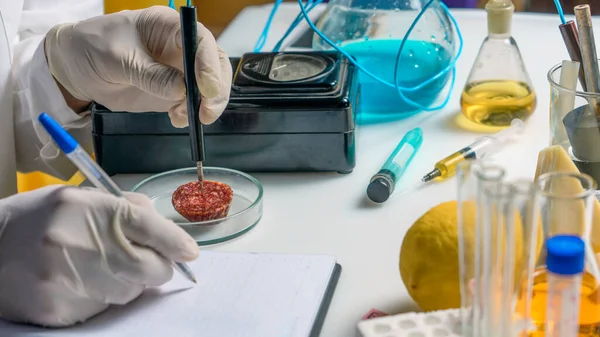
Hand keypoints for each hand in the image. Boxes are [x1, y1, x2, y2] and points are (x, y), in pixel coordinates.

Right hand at [0, 185, 198, 326]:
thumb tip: (164, 230)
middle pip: (150, 267)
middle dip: (157, 266)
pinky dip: (104, 296)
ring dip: (130, 281)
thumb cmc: (37, 219)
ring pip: (131, 291)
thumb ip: (124, 208)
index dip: (174, 241)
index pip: (146, 226)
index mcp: (84, 208)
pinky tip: (81, 282)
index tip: (188, 251)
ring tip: (100, 266)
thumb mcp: (79, 197)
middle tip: (146, 259)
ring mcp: (66, 281)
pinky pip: (105, 308)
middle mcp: (76, 243)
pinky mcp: (58, 310)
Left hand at [44, 6, 231, 125]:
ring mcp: (180, 69)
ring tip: (185, 117)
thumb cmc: (93, 47)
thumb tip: (181, 90)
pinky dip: (191, 114)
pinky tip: (177, 118)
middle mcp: (180, 46)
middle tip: (207, 112)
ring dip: (206, 105)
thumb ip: (150, 75)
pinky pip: (193, 102)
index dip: (208, 64)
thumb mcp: (117, 59)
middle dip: (217, 89)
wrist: (77, 66)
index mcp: (168, 26)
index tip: (206, 89)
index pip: (200, 41)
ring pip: (210, 85)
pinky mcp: (174, 90)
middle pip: (214, 64)